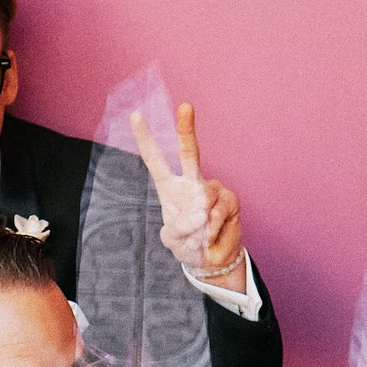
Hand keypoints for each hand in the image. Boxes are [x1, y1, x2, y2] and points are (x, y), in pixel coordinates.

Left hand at [131, 102, 245, 288]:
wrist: (211, 260)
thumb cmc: (188, 244)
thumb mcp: (172, 239)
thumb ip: (176, 228)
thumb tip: (199, 214)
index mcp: (170, 187)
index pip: (156, 159)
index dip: (145, 138)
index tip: (136, 116)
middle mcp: (192, 182)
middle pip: (189, 152)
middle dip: (186, 129)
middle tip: (185, 106)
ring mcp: (212, 190)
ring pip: (207, 194)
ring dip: (202, 221)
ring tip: (201, 235)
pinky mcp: (230, 200)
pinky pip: (220, 211)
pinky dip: (214, 228)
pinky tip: (212, 236)